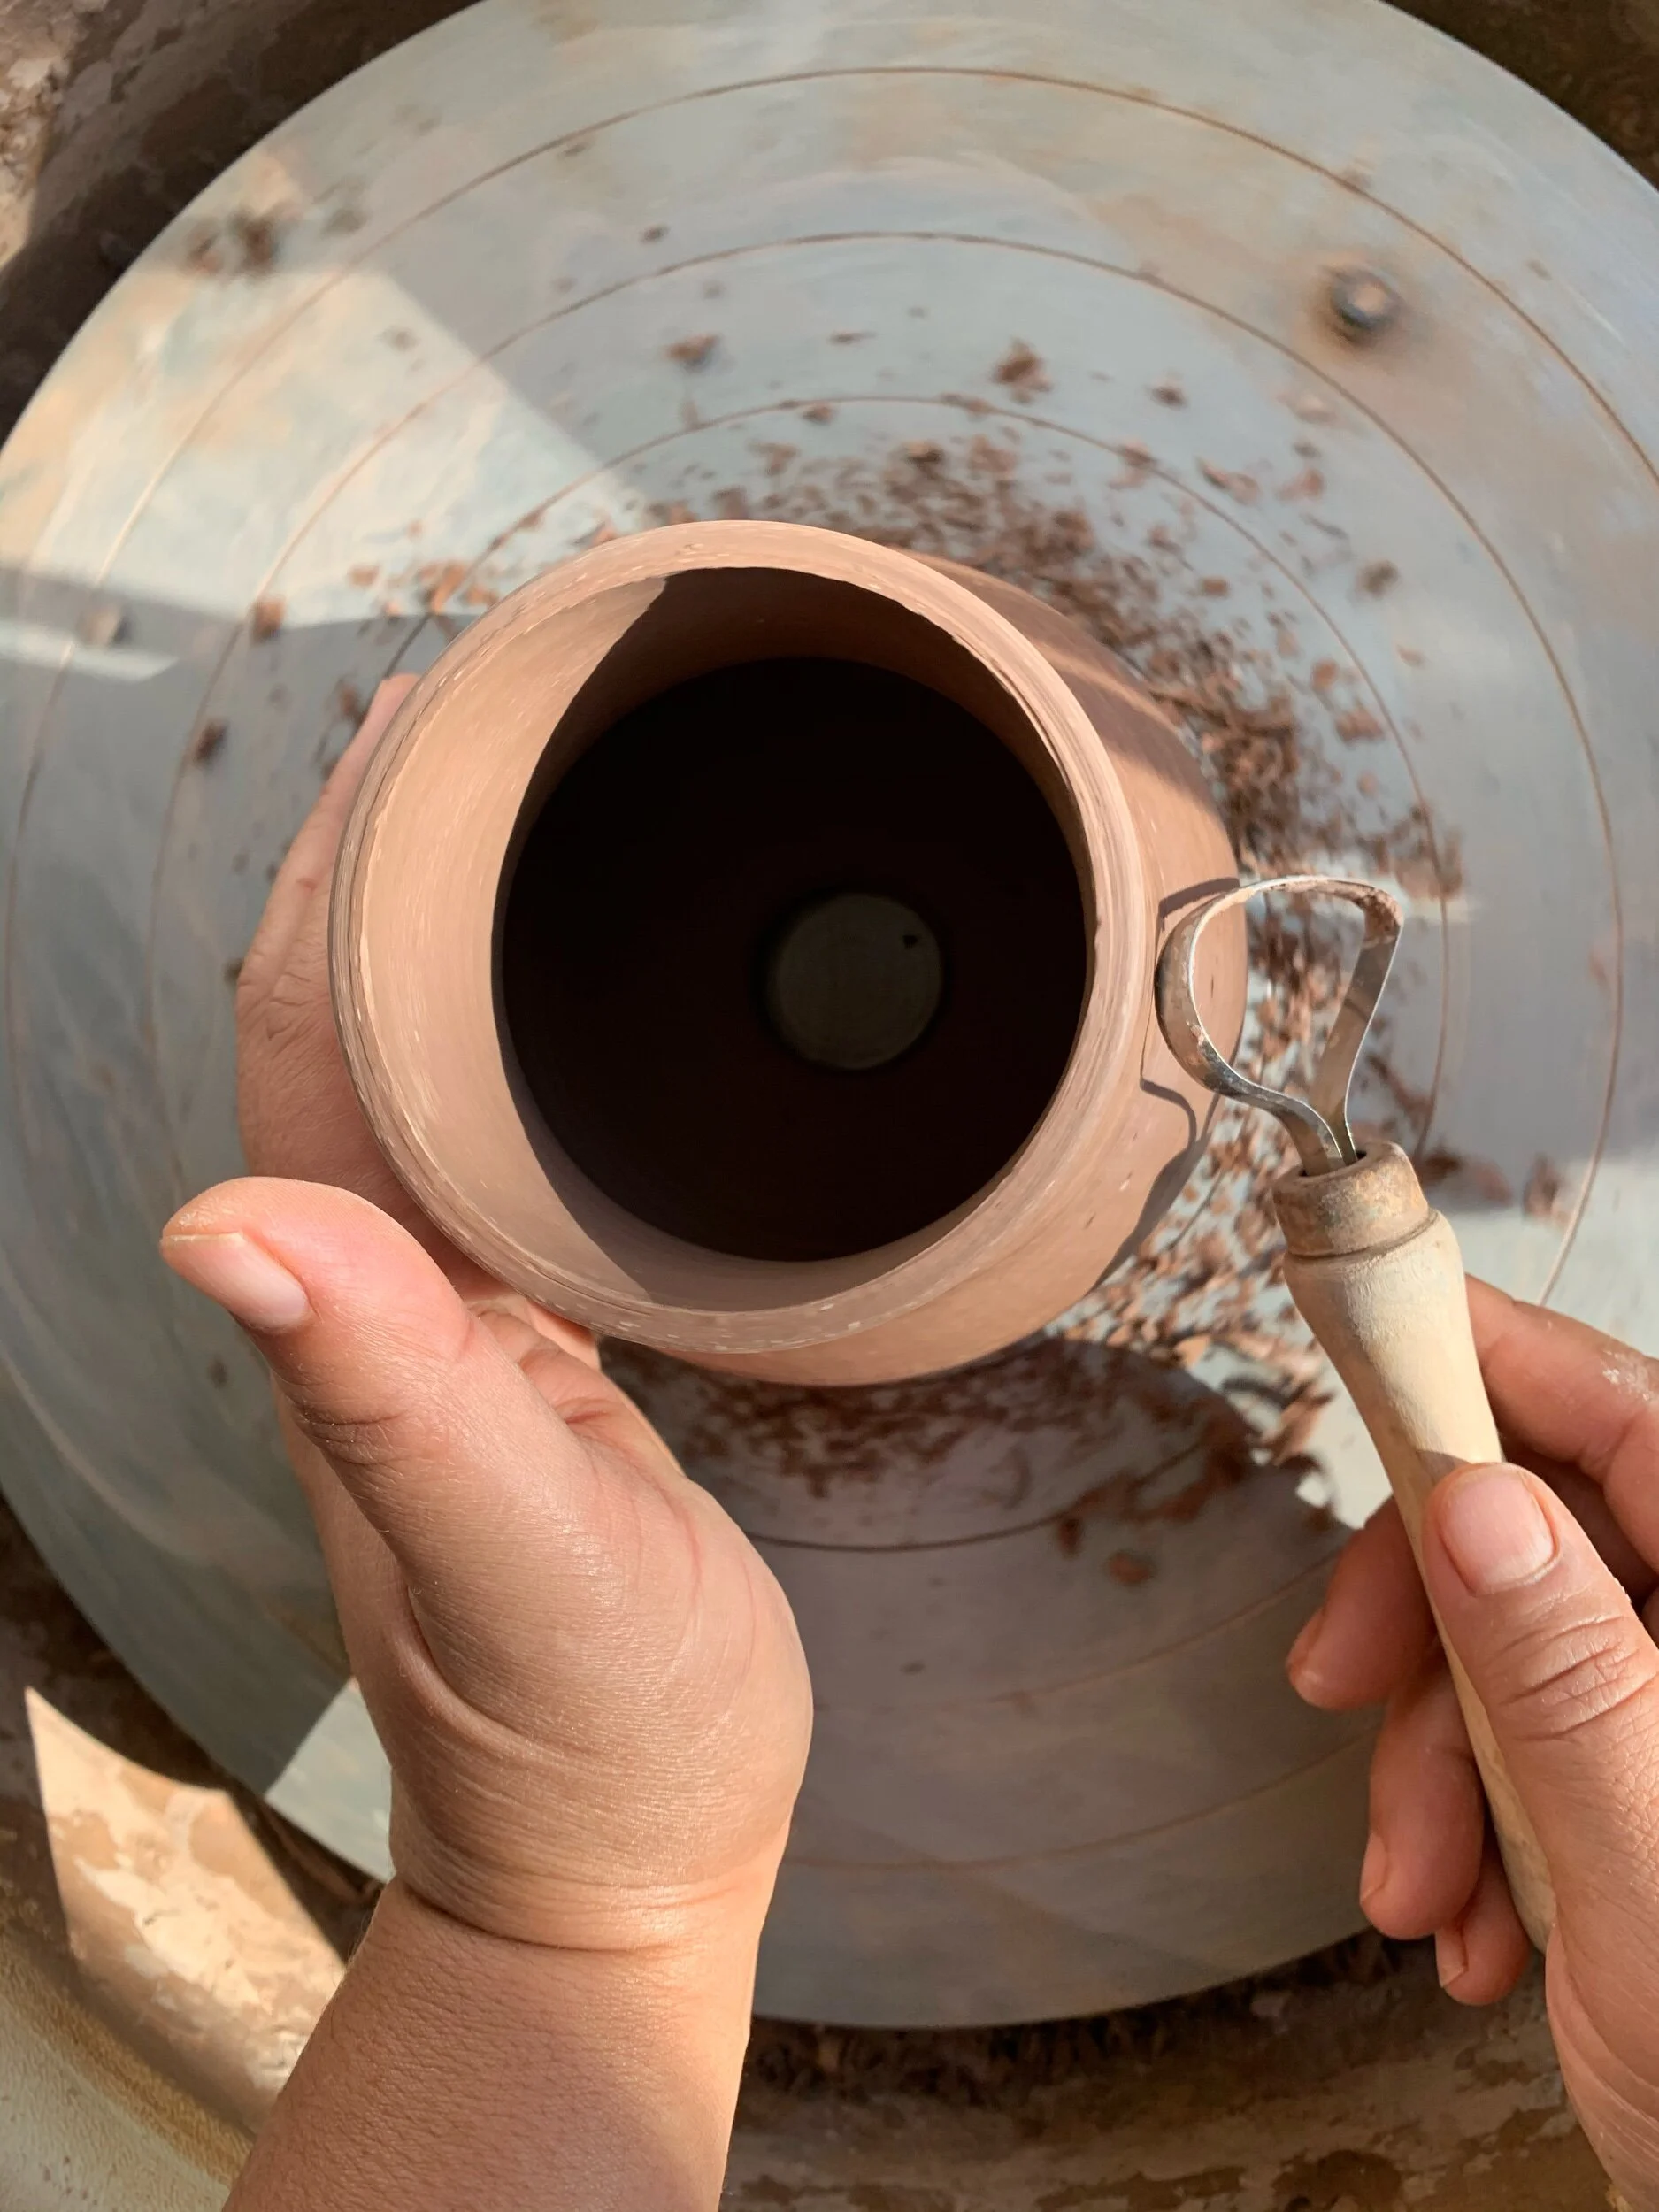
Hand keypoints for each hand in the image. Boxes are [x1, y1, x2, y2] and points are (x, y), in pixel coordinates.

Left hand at [166, 678, 813, 1955]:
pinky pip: (508, 1150)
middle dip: (396, 847)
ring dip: (459, 926)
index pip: (303, 1028)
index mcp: (353, 1307)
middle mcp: (376, 1291)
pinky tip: (599, 1001)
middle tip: (502, 702)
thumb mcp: (517, 1560)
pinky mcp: (534, 1350)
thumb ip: (391, 1399)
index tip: (416, 712)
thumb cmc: (593, 1728)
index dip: (336, 858)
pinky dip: (534, 1039)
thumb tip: (223, 1222)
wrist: (636, 1845)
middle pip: (351, 1017)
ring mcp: (452, 1318)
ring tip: (551, 799)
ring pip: (427, 1071)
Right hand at [1288, 1278, 1658, 2206]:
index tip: (1371, 1327)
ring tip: (1422, 1899)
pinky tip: (1480, 1931)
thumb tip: (1475, 1498)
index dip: (1496, 1357)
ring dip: (1435, 1762)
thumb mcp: (1649, 1879)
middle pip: (1543, 1528)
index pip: (1632, 1420)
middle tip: (1331, 1684)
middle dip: (1423, 1617)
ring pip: (1512, 1645)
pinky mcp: (1642, 1785)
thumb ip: (1569, 1679)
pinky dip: (1471, 1825)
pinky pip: (1523, 1742)